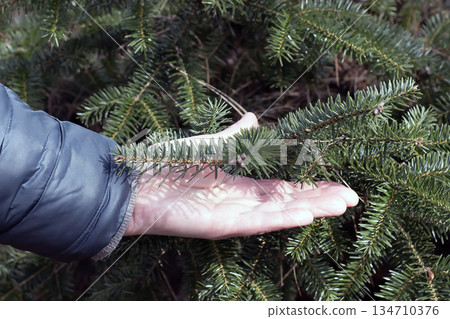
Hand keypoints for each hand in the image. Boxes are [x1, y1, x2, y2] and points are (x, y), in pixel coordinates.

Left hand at [124, 113, 358, 238]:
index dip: (311, 186)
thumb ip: (237, 136)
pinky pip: (260, 222)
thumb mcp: (212, 145)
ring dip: (312, 208)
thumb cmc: (172, 164)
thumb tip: (255, 118)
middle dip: (321, 198)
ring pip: (281, 213)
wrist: (139, 181)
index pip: (284, 188)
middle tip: (352, 197)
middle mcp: (243, 202)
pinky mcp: (224, 224)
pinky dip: (284, 218)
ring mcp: (235, 215)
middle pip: (290, 202)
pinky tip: (309, 214)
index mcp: (242, 184)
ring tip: (342, 204)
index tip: (337, 183)